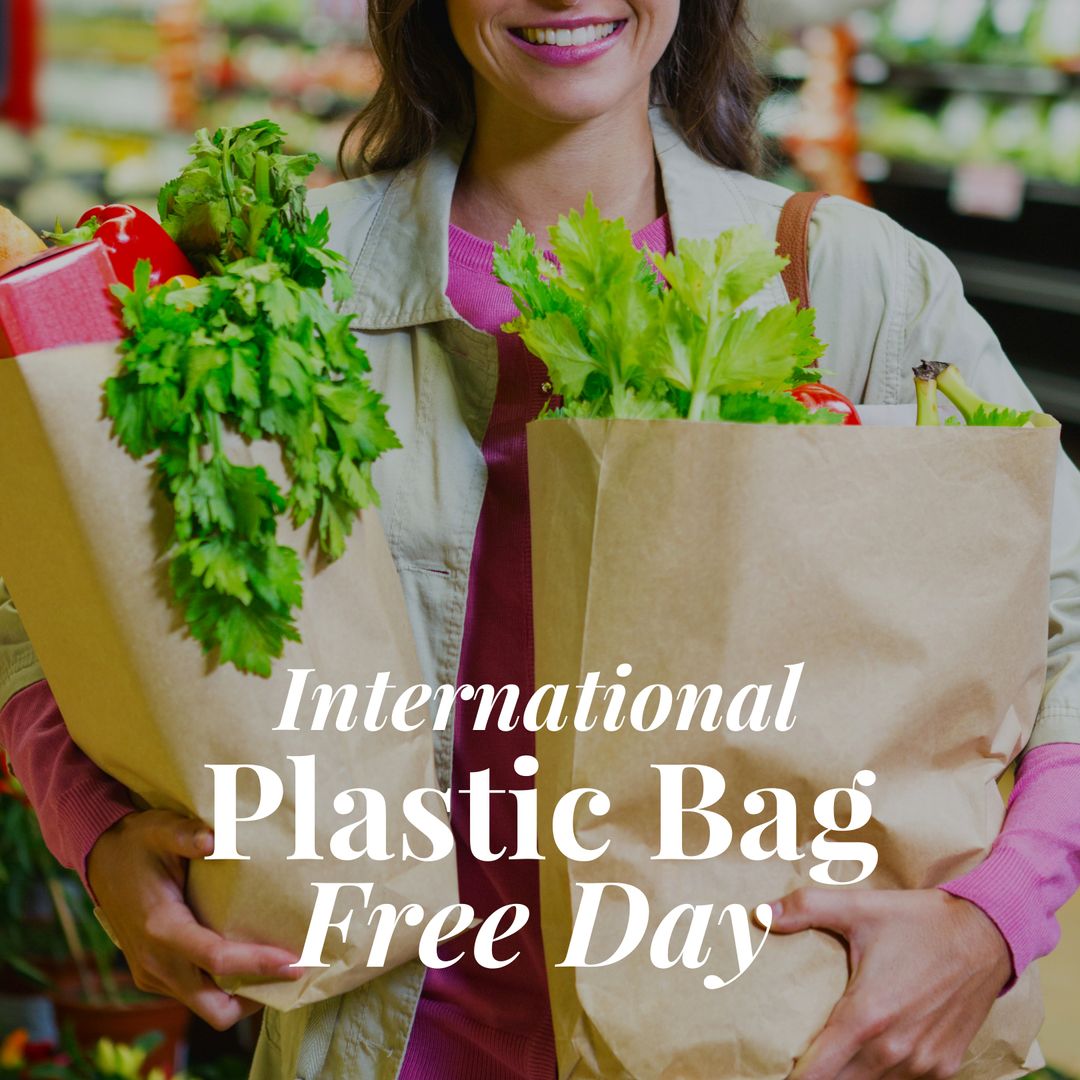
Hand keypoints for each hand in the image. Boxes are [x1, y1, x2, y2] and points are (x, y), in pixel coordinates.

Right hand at [87, 809, 301, 1029]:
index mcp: (161, 928)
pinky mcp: (152, 973)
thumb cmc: (137, 842)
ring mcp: (151, 973)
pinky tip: (245, 961)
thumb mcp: (160, 829)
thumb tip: (215, 838)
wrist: (100, 859)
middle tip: (291, 973)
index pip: (218, 961)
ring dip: (240, 994)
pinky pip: (192, 994)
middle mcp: (155, 961)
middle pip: (213, 1008)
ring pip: (204, 1005)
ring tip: (276, 968)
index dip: (259, 964)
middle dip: (255, 998)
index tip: (296, 960)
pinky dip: (221, 987)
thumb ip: (186, 834)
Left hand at [767, 887, 1012, 1079]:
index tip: (774, 1069)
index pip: (817, 1072)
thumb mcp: (859, 907)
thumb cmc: (918, 922)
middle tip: (797, 1062)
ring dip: (849, 1077)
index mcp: (866, 1016)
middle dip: (818, 1076)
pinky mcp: (944, 1066)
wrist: (986, 935)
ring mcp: (923, 1063)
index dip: (793, 1077)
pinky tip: (868, 1060)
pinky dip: (884, 1078)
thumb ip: (806, 908)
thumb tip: (760, 914)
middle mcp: (894, 1049)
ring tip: (828, 1062)